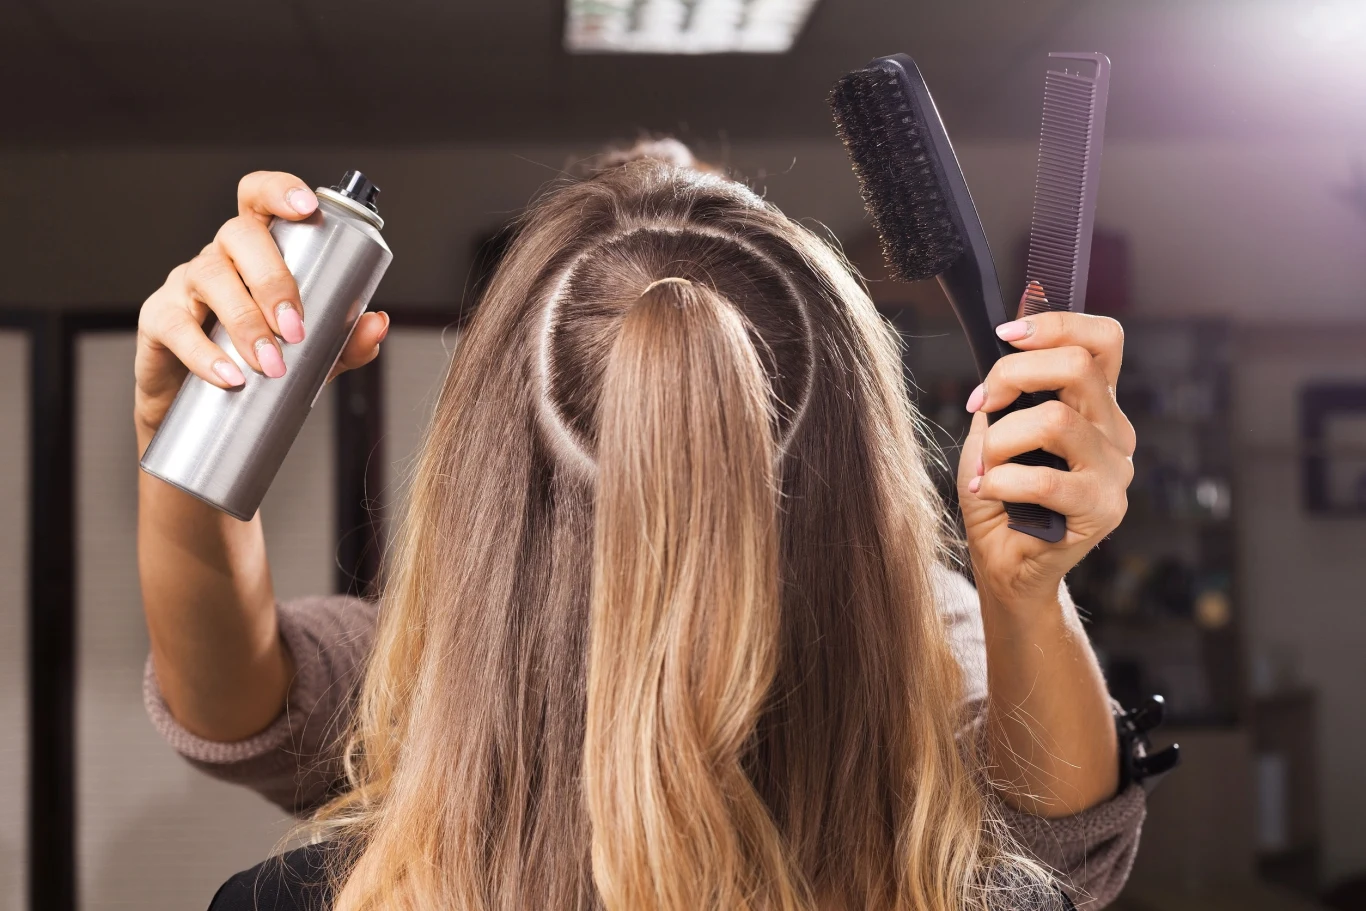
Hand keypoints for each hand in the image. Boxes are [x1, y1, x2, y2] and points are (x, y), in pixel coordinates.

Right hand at [134, 171, 389, 440]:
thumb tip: (376, 323)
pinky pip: (176, 326)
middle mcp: (222, 255)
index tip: (307, 207)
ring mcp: (186, 283)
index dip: (280, 191)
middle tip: (296, 329)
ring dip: (245, 320)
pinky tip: (230, 376)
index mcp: (261, 249)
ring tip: (271, 363)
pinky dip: (204, 353)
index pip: (261, 198)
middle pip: (240, 235)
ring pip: (210, 276)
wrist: (209, 411)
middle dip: (273, 279)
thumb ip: (347, 341)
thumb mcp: (314, 355)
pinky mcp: (159, 319)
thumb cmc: (263, 363)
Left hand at [957, 285, 1134, 613]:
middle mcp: (1115, 430)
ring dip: (1001, 440)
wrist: (1005, 561)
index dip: (1056, 324)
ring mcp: (1115, 470)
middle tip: (982, 404)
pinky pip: (1045, 478)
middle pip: (1078, 366)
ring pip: (1055, 420)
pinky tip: (990, 492)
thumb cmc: (1000, 493)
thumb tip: (1007, 345)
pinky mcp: (1103, 509)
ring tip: (987, 465)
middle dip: (1012, 374)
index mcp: (1095, 403)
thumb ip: (1008, 392)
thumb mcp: (995, 429)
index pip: (1103, 339)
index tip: (1006, 336)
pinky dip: (1003, 481)